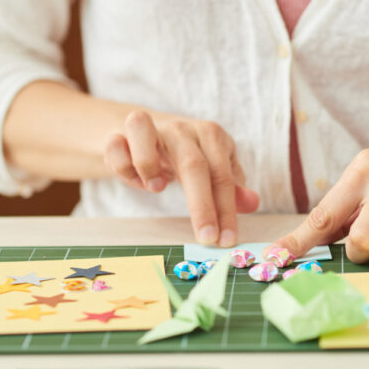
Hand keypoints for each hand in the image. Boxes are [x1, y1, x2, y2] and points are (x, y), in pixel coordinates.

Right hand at [105, 110, 259, 245]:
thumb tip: (253, 204)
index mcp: (210, 136)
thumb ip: (232, 189)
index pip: (223, 176)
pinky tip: (136, 181)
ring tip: (157, 188)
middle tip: (207, 238)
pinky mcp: (119, 134)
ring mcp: (149, 128)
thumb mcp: (213, 171)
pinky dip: (123, 166)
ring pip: (143, 130)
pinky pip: (115, 146)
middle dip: (202, 206)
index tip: (227, 240)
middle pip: (194, 165)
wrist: (147, 137)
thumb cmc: (186, 158)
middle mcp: (181, 128)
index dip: (227, 210)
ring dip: (148, 164)